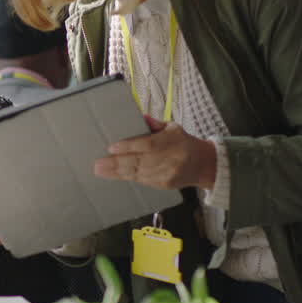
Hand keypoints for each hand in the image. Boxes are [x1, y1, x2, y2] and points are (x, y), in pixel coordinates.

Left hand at [93, 115, 217, 190]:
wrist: (203, 164)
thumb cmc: (183, 142)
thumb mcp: (173, 128)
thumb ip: (155, 124)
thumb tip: (139, 117)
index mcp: (172, 142)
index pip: (147, 145)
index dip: (129, 147)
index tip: (111, 147)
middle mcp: (170, 159)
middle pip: (140, 162)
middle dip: (117, 163)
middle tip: (98, 164)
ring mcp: (167, 174)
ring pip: (138, 174)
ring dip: (118, 173)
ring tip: (101, 171)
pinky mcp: (164, 185)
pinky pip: (143, 181)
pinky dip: (127, 178)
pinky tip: (115, 176)